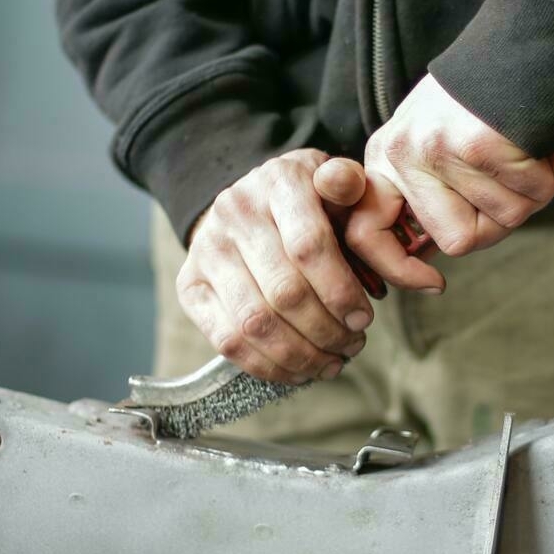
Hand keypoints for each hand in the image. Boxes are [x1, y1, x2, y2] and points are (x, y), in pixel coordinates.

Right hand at [179, 149, 371, 383]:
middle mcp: (234, 212)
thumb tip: (346, 185)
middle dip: (326, 331)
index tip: (363, 320)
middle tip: (352, 345)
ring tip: (330, 363)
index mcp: (278, 182)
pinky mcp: (190, 286)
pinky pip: (227, 341)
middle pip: (284, 292)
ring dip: (300, 355)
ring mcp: (206, 250)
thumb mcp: (336, 183)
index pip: (309, 246)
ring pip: (255, 323)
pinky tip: (297, 371)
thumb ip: (350, 186)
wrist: (250, 203)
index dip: (340, 292)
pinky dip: (267, 366)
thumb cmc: (309, 202)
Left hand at [353, 74, 553, 289]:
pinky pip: (533, 192)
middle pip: (458, 241)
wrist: (524, 39)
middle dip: (500, 220)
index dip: (397, 268)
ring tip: (533, 149)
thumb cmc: (484, 95)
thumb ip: (427, 191)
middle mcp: (404, 156)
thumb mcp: (433, 137)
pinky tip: (551, 142)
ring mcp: (439, 152)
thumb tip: (424, 253)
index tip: (431, 284)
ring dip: (535, 190)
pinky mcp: (478, 146)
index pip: (367, 233)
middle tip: (519, 182)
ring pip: (505, 218)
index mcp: (386, 158)